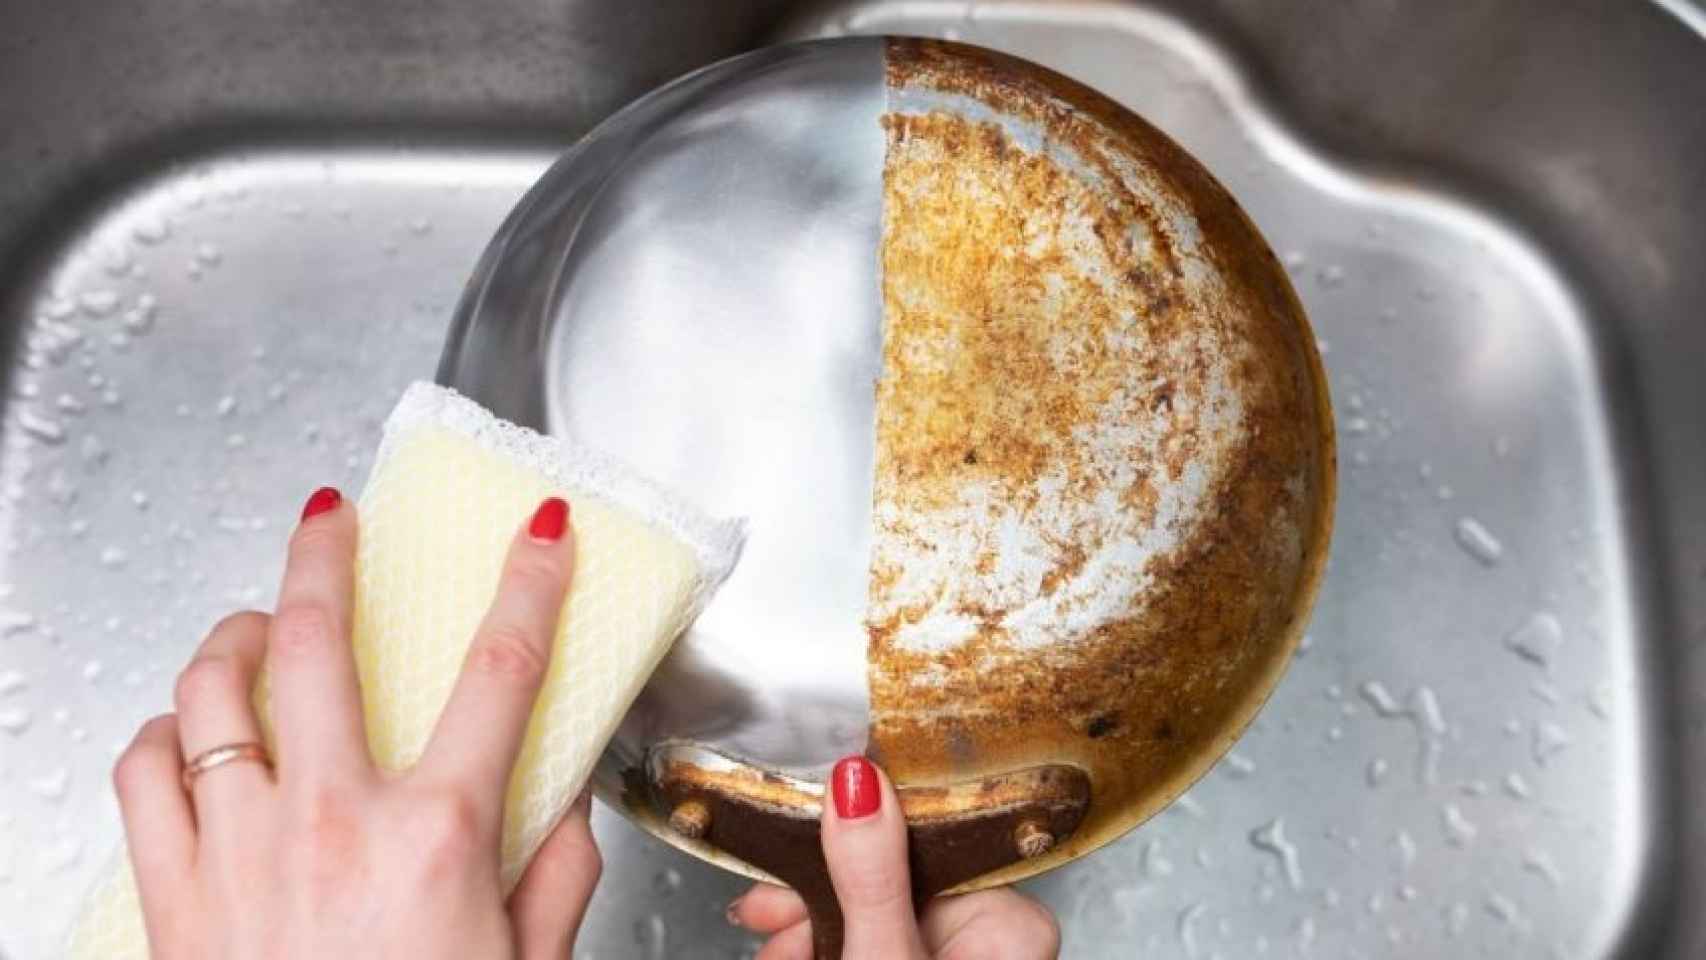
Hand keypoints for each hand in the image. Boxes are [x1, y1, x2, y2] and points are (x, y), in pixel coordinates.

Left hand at [112, 488, 599, 958]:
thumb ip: (558, 873)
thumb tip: (569, 798)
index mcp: (438, 835)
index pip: (500, 671)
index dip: (531, 585)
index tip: (543, 534)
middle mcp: (331, 820)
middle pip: (322, 638)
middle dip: (327, 552)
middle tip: (333, 518)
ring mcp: (240, 848)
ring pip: (214, 690)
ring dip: (236, 633)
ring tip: (258, 622)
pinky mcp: (173, 889)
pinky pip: (145, 771)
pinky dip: (165, 731)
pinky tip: (193, 728)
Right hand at [728, 756, 1060, 959]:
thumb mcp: (880, 955)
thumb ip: (869, 872)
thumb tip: (857, 780)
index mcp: (1010, 923)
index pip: (919, 840)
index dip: (845, 840)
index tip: (793, 841)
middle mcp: (996, 938)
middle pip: (885, 877)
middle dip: (815, 895)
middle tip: (768, 909)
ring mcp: (961, 956)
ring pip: (869, 910)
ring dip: (809, 925)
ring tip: (774, 945)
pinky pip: (872, 936)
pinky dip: (827, 944)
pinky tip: (792, 952)